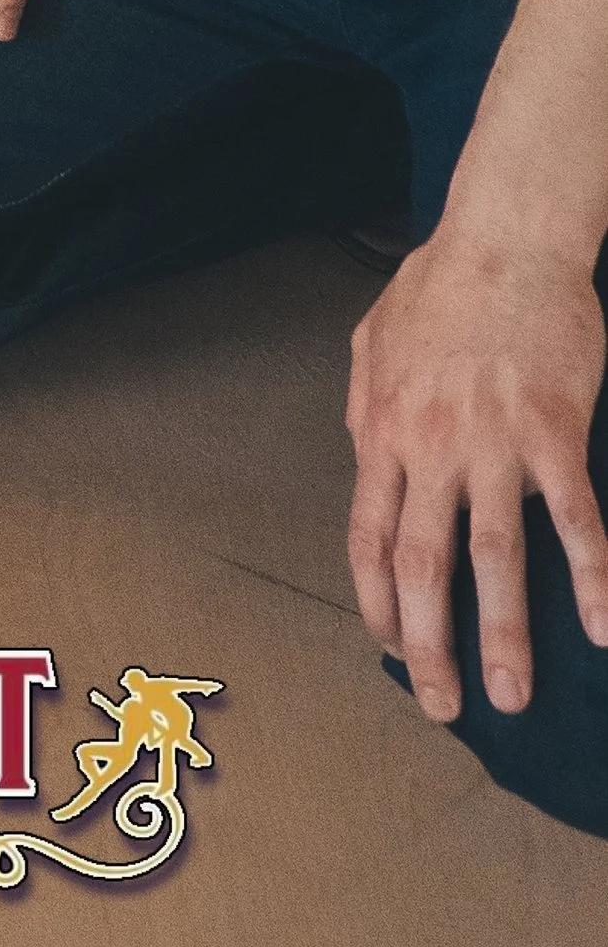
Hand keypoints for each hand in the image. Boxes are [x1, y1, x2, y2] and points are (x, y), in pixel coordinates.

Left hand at [347, 227, 607, 722]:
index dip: (377, 605)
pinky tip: (603, 625)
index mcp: (384, 429)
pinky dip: (591, 576)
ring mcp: (493, 442)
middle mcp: (432, 446)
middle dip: (431, 646)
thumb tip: (362, 454)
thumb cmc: (441, 283)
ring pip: (495, 558)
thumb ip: (364, 405)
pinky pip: (575, 520)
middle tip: (445, 708)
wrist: (506, 238)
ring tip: (512, 696)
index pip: (368, 539)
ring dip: (503, 634)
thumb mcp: (373, 340)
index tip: (393, 652)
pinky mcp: (553, 432)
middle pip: (423, 565)